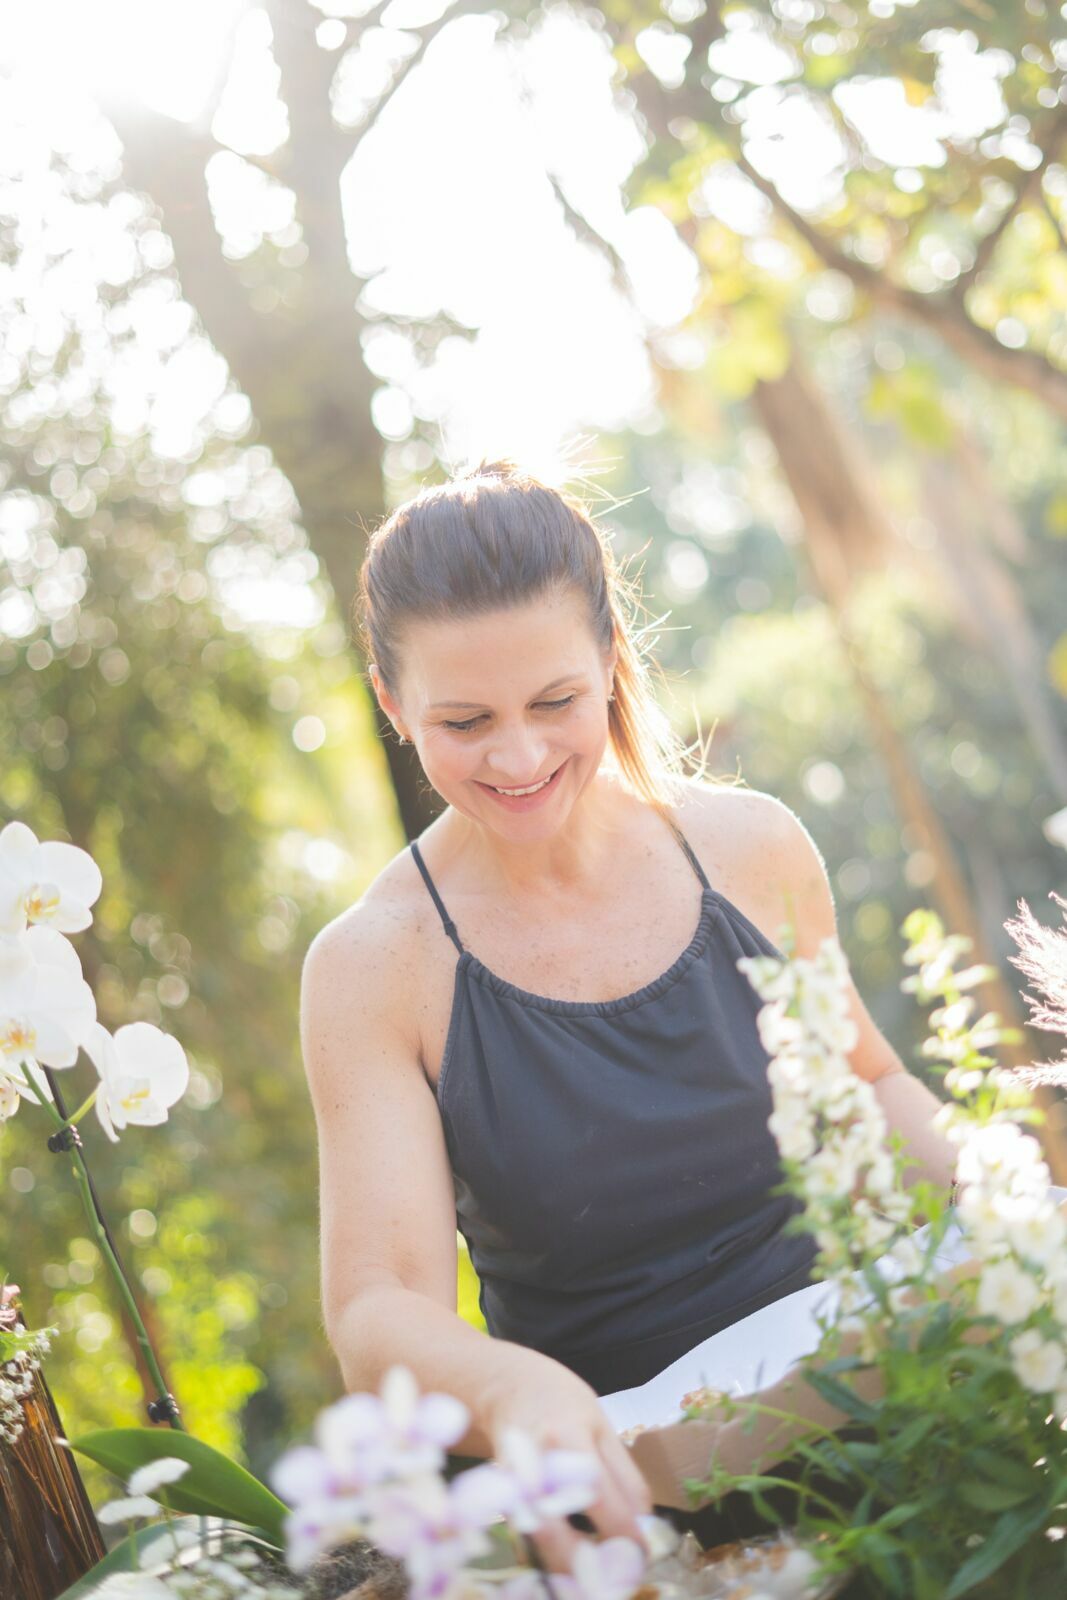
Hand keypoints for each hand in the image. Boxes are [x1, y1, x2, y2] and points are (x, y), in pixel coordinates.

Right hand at [480, 1347, 653, 1573]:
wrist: (508, 1387)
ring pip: (539, 1541)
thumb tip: (644, 1525)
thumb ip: (624, 1475)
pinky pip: (528, 1537)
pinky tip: (571, 1560)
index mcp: (567, 1438)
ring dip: (570, 1566)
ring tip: (598, 1572)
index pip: (599, 1496)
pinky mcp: (500, 1498)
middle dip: (591, 1563)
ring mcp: (510, 1483)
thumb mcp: (602, 1427)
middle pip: (557, 1530)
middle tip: (619, 1572)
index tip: (642, 1552)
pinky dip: (551, 1554)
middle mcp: (533, 1462)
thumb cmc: (562, 1405)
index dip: (624, 1532)